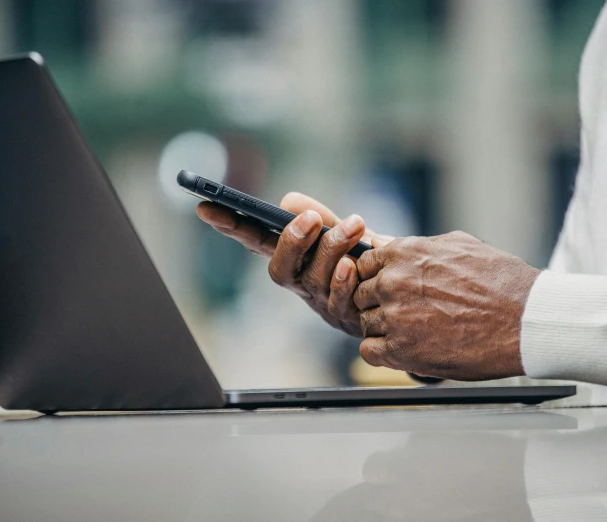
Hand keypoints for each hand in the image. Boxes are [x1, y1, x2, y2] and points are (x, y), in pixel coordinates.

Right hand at [196, 192, 388, 336]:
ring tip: (354, 224)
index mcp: (293, 257)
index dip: (229, 226)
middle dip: (291, 242)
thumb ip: (320, 217)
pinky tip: (355, 264)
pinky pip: (340, 299)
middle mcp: (300, 282)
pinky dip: (346, 280)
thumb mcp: (343, 232)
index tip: (204, 207)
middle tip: (309, 217)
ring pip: (313, 279)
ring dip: (332, 247)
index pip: (254, 240)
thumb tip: (289, 203)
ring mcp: (321, 301)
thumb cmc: (366, 258)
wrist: (402, 294)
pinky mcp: (346, 316)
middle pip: (279, 269)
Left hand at [353, 232, 539, 379]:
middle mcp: (393, 282)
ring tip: (412, 332)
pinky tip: (403, 349)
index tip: (390, 289)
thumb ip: (415, 246)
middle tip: (403, 313)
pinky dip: (382, 353)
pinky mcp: (402, 350)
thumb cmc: (500, 281)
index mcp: (404, 253)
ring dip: (382, 329)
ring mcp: (395, 316)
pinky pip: (370, 351)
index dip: (376, 278)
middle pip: (362, 294)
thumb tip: (384, 242)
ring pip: (365, 323)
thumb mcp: (458, 246)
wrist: (525, 319)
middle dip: (378, 303)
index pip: (364, 264)